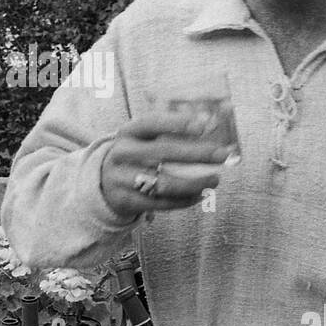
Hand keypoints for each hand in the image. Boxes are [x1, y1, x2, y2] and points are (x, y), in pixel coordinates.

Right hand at [99, 111, 232, 217]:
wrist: (103, 182)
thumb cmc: (137, 155)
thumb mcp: (144, 138)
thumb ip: (172, 131)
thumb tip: (210, 123)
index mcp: (128, 132)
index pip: (152, 122)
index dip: (177, 123)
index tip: (204, 125)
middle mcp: (122, 153)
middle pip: (162, 152)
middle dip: (196, 153)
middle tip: (223, 155)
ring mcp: (122, 178)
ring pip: (163, 182)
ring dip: (194, 182)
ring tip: (214, 180)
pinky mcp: (127, 201)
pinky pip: (161, 203)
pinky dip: (184, 200)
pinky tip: (200, 195)